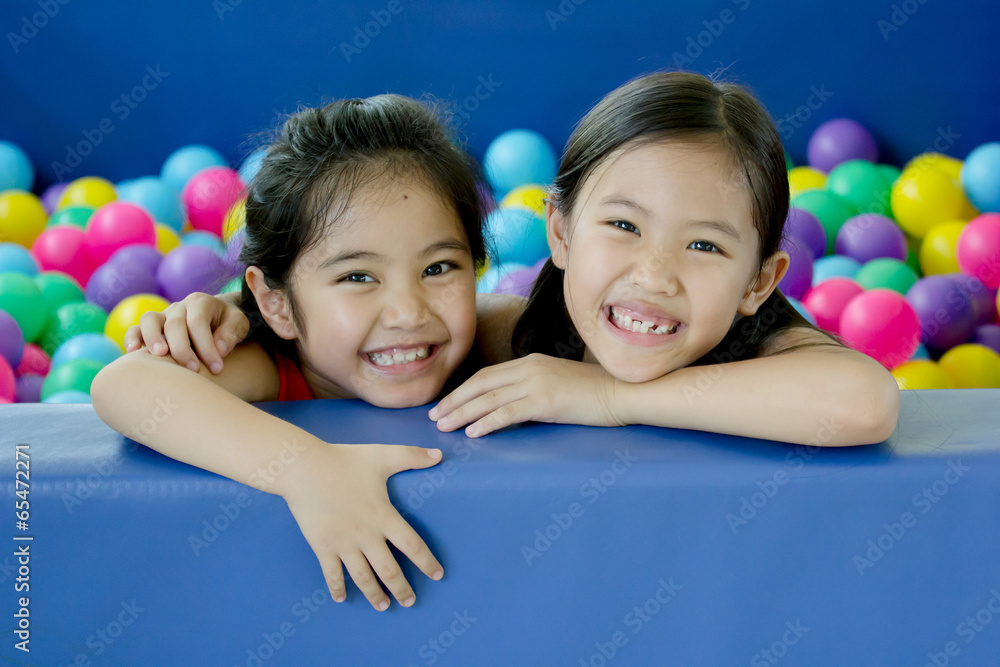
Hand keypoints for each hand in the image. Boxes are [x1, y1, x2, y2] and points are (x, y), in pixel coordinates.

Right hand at [123, 292, 248, 373]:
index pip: (198, 323)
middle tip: (193, 369)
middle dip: (183, 348)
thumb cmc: (227, 324)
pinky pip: (135, 329)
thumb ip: (231, 334)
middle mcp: (179, 307)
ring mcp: (163, 316)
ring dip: (153, 338)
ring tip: (160, 355)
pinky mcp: (151, 328)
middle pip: (175, 323)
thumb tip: (219, 349)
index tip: (217, 368)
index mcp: (201, 303)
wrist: (216, 317)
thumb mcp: (238, 324)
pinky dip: (132, 338)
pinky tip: (133, 353)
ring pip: (149, 320)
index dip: (206, 346)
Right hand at [283, 443, 445, 610]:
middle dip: (402, 589)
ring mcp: (343, 544)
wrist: (304, 468)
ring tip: (384, 607)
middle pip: (389, 570)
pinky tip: (342, 598)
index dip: (426, 562)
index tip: (437, 575)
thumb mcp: (382, 455)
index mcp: (384, 516)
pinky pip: (331, 574)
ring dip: (375, 594)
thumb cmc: (344, 460)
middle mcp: (366, 535)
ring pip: (363, 577)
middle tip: (410, 602)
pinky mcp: (322, 546)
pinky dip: (337, 588)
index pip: (412, 546)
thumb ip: (412, 456)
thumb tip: (440, 454)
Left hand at [428, 353, 625, 436]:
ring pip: (489, 398)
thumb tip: (510, 405)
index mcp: (530, 362)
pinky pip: (508, 412)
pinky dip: (487, 422)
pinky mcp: (546, 401)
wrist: (623, 391)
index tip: (444, 404)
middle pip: (480, 384)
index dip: (462, 390)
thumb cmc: (593, 392)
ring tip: (444, 427)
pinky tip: (473, 432)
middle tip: (433, 417)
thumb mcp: (556, 383)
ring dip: (462, 413)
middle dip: (454, 401)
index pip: (486, 375)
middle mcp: (529, 368)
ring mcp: (537, 383)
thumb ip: (532, 389)